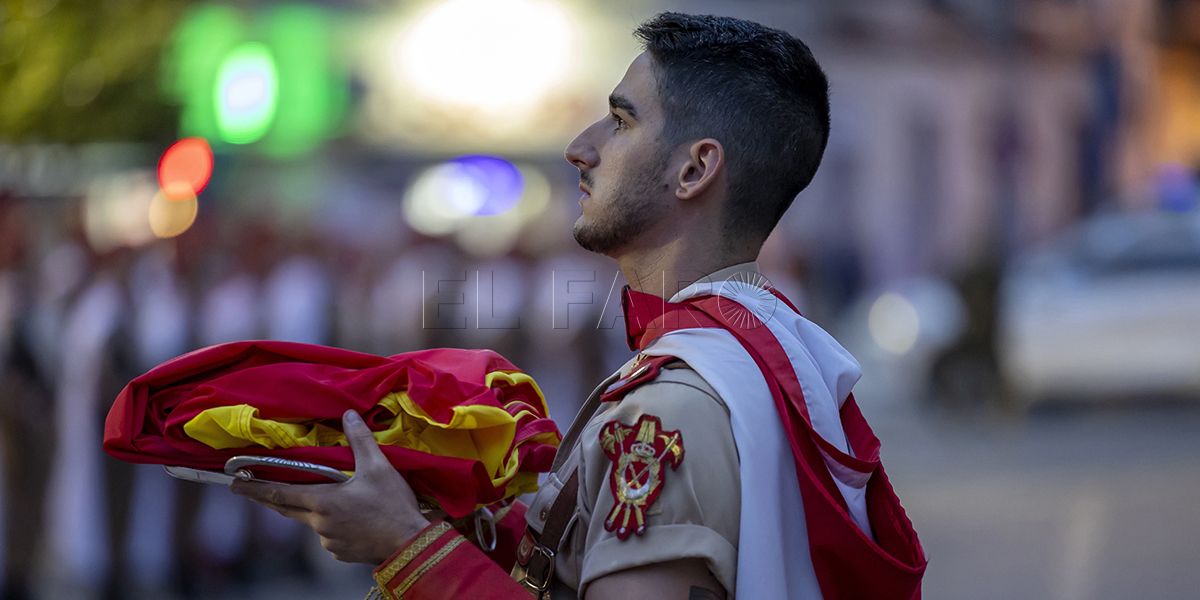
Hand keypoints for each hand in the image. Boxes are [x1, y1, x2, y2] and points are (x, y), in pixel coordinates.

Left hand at [231, 410, 430, 563]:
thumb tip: (349, 414)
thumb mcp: (379, 468)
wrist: (410, 544)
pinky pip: (329, 536)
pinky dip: (332, 525)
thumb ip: (360, 441)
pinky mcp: (341, 552)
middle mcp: (319, 524)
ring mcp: (329, 541)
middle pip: (288, 509)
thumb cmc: (392, 506)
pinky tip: (351, 518)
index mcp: (323, 502)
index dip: (255, 489)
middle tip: (256, 490)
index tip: (234, 485)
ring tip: (333, 499)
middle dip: (271, 498)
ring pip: (312, 521)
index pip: (279, 494)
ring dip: (313, 510)